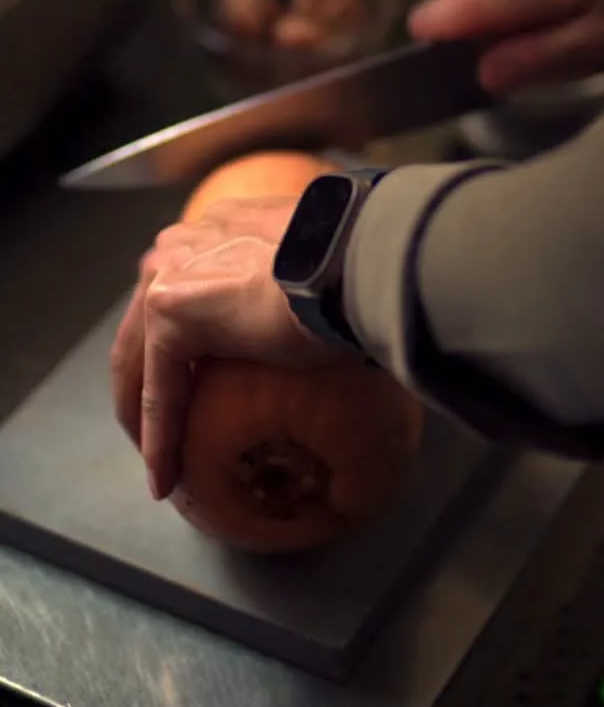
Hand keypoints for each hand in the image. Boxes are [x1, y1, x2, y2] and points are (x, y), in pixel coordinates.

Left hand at [110, 197, 337, 501]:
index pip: (182, 294)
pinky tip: (166, 477)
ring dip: (146, 419)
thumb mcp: (313, 273)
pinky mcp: (169, 312)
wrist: (356, 262)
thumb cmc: (356, 270)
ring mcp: (170, 272)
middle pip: (146, 327)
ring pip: (144, 361)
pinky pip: (160, 392)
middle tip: (163, 433)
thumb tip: (310, 309)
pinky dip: (161, 439)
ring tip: (160, 466)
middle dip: (147, 381)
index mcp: (215, 228)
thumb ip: (289, 282)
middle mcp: (183, 242)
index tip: (194, 382)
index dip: (180, 346)